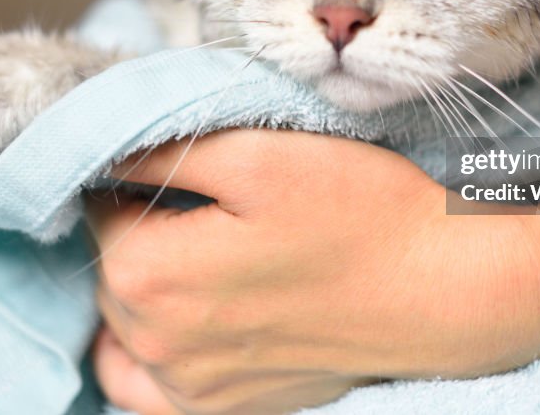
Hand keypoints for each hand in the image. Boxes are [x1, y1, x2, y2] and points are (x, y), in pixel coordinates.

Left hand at [85, 130, 539, 414]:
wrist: (440, 287)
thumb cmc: (358, 211)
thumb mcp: (257, 154)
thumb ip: (163, 152)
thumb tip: (99, 149)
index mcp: (150, 274)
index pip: (98, 209)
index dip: (131, 175)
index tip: (179, 160)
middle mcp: (158, 344)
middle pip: (111, 269)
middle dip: (140, 228)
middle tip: (204, 200)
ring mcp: (192, 388)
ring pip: (125, 325)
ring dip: (143, 285)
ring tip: (198, 251)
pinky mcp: (227, 409)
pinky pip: (148, 388)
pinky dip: (149, 353)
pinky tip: (182, 322)